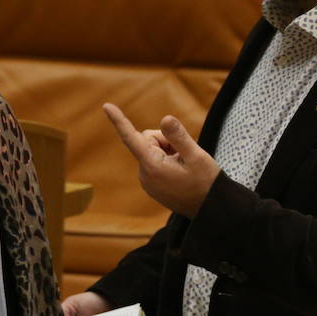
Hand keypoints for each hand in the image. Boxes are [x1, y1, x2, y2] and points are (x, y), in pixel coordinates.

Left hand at [104, 102, 219, 218]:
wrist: (210, 209)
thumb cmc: (206, 183)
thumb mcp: (196, 156)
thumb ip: (179, 136)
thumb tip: (165, 118)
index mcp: (152, 166)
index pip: (131, 138)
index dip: (119, 120)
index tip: (106, 106)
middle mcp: (144, 175)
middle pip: (148, 140)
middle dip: (165, 140)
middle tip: (184, 153)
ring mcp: (147, 182)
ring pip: (152, 151)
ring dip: (168, 151)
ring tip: (185, 165)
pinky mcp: (152, 186)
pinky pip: (154, 163)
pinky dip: (167, 161)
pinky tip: (181, 172)